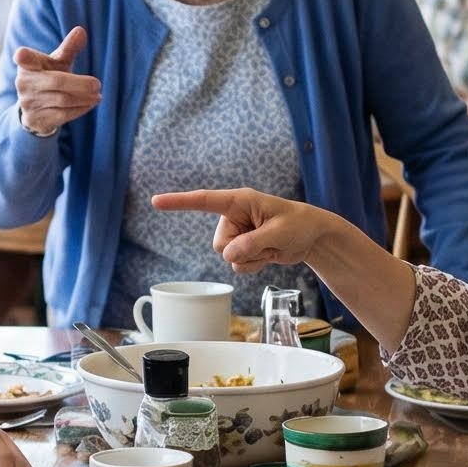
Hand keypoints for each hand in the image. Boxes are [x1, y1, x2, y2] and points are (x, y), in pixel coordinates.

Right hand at [13, 26, 100, 136]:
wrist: (35, 110)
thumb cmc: (50, 78)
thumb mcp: (57, 63)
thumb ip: (68, 48)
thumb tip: (81, 30)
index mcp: (27, 65)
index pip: (24, 59)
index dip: (22, 57)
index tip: (20, 55)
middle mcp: (24, 83)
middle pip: (56, 81)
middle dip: (80, 84)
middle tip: (98, 84)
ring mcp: (28, 103)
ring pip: (62, 100)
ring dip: (83, 98)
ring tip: (98, 95)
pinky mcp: (35, 120)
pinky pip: (62, 115)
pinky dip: (79, 109)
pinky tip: (90, 104)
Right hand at [152, 187, 334, 275]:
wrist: (311, 236)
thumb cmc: (298, 224)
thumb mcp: (279, 232)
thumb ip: (252, 243)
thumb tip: (229, 255)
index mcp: (239, 201)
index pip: (204, 201)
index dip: (179, 202)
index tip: (156, 202)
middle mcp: (233, 216)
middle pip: (219, 243)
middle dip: (242, 249)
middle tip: (267, 243)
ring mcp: (236, 233)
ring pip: (227, 257)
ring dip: (251, 258)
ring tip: (271, 247)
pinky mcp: (242, 247)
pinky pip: (236, 265)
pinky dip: (254, 265)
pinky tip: (268, 255)